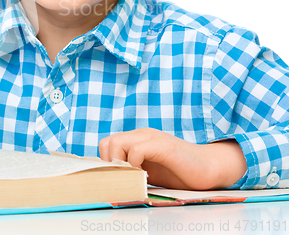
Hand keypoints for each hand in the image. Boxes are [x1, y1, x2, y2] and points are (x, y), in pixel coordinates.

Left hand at [99, 128, 246, 189]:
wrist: (210, 168)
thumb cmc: (181, 172)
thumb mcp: (150, 171)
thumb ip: (133, 170)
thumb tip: (112, 182)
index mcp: (137, 139)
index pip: (107, 144)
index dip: (107, 163)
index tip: (117, 179)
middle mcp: (141, 134)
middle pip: (108, 143)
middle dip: (111, 164)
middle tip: (125, 179)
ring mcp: (151, 137)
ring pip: (117, 143)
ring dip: (121, 164)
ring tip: (134, 177)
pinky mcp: (162, 145)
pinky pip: (136, 150)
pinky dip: (135, 165)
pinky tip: (146, 176)